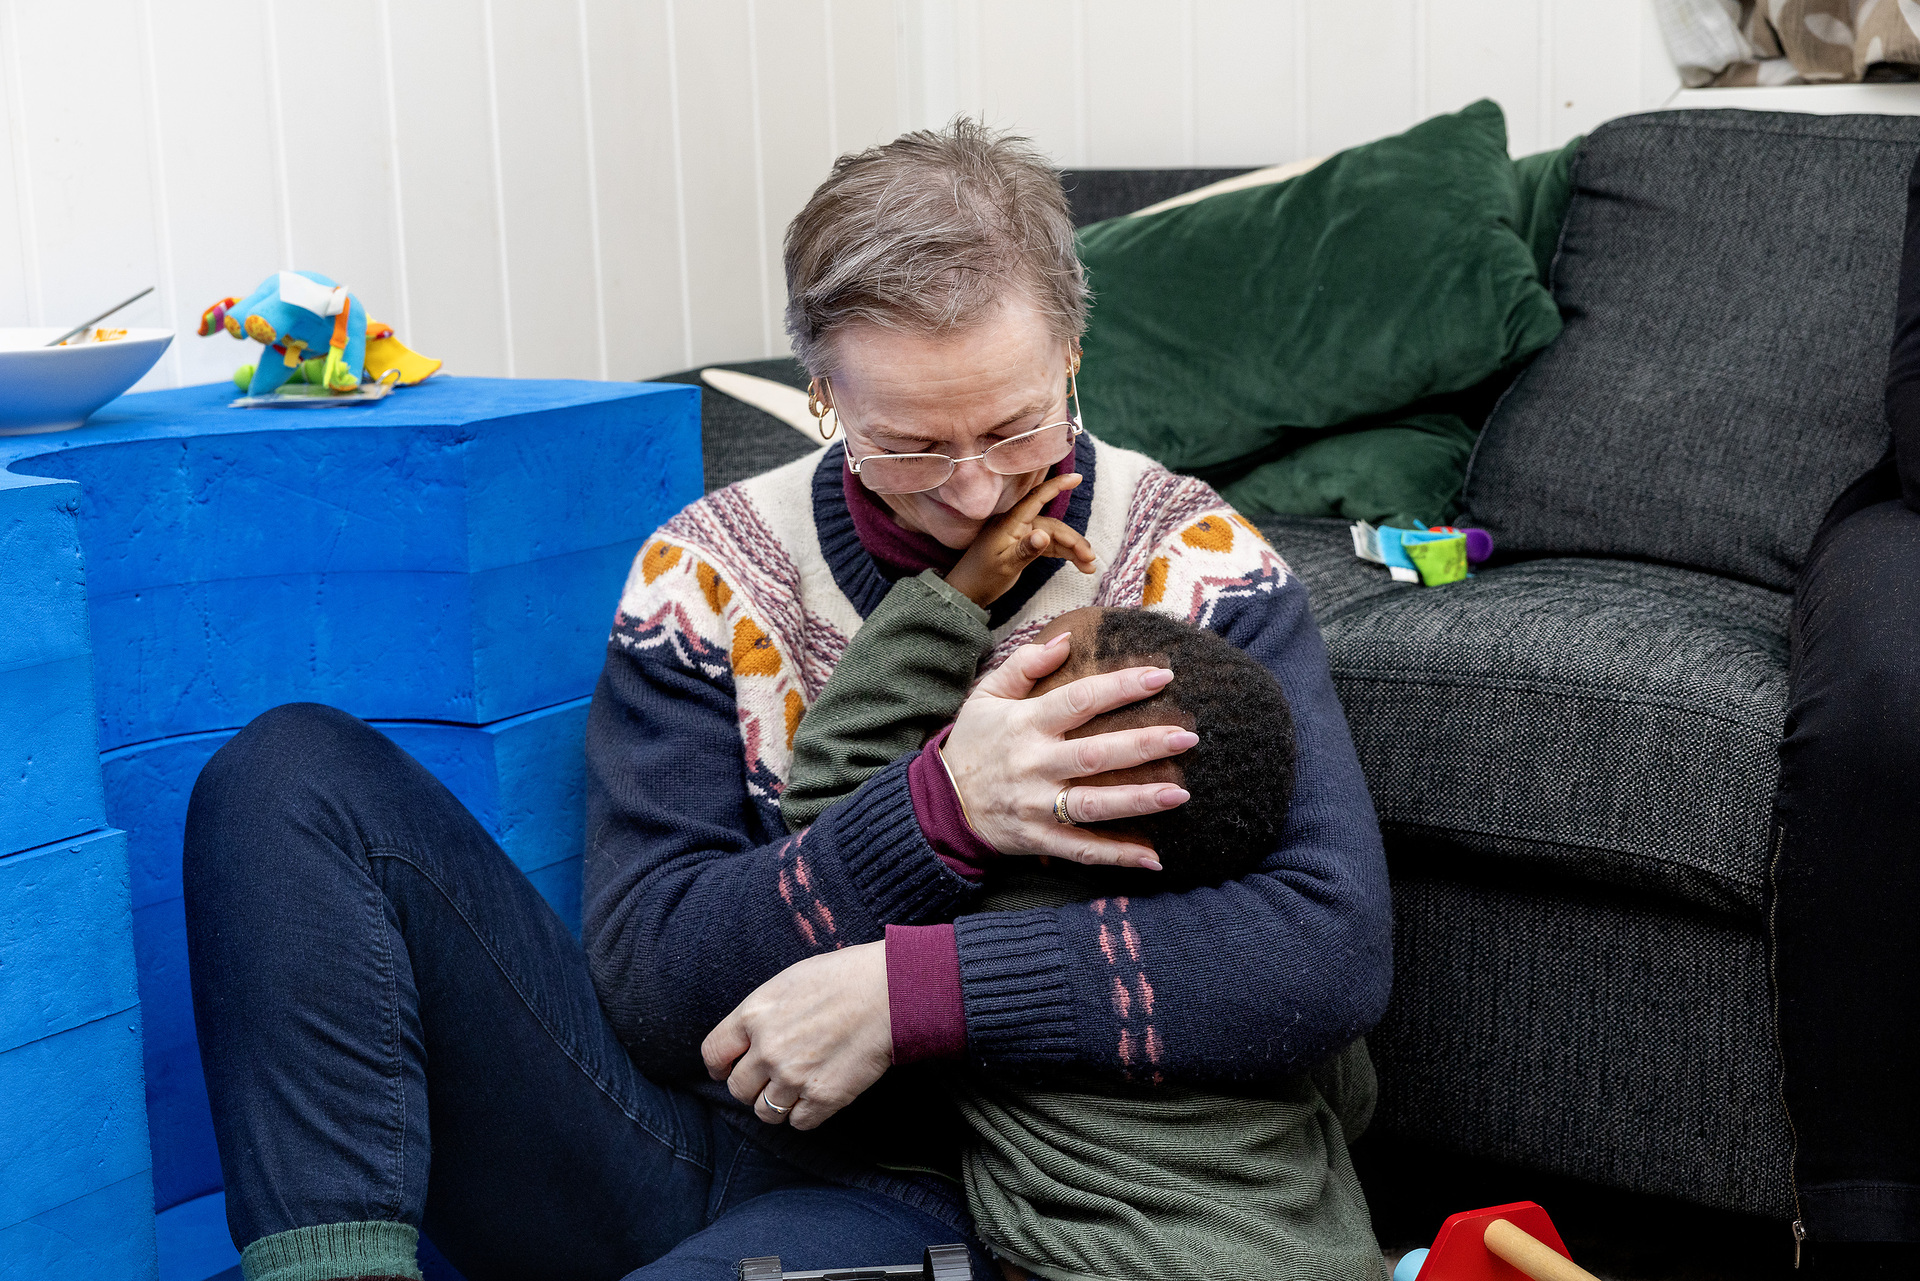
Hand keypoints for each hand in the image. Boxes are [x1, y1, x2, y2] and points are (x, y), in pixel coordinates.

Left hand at [701, 940, 891, 1130]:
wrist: (890, 991)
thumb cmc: (845, 977)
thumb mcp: (789, 982)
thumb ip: (763, 1012)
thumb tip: (750, 1037)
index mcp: (754, 1014)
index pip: (714, 1053)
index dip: (720, 1066)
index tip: (727, 1070)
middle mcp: (767, 1049)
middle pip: (738, 1089)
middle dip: (751, 1087)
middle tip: (769, 1080)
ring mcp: (794, 1076)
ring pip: (765, 1112)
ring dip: (776, 1105)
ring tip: (794, 1090)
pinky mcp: (823, 1097)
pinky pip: (798, 1123)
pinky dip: (804, 1114)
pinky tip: (817, 1096)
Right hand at [939, 635, 1194, 866]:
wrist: (940, 804)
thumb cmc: (971, 744)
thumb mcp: (985, 696)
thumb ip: (1024, 665)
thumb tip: (1065, 640)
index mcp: (1026, 724)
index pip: (1080, 700)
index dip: (1121, 687)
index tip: (1162, 675)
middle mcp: (1034, 765)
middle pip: (1096, 754)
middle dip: (1144, 745)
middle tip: (1188, 737)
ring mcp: (1037, 806)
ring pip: (1094, 804)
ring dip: (1138, 801)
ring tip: (1181, 794)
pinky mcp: (1039, 839)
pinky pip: (1082, 849)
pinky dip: (1117, 856)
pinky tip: (1153, 859)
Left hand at [946, 473, 1097, 606]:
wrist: (968, 593)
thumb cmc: (982, 577)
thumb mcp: (1005, 566)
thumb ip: (1026, 550)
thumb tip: (1045, 535)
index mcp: (1011, 523)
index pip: (1037, 498)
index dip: (1057, 486)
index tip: (1078, 477)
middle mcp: (1018, 525)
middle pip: (1054, 525)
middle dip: (1074, 541)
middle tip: (1090, 560)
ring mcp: (1022, 535)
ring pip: (1055, 537)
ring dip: (1073, 550)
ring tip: (1089, 568)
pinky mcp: (1025, 546)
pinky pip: (1050, 545)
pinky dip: (1065, 554)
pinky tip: (1080, 565)